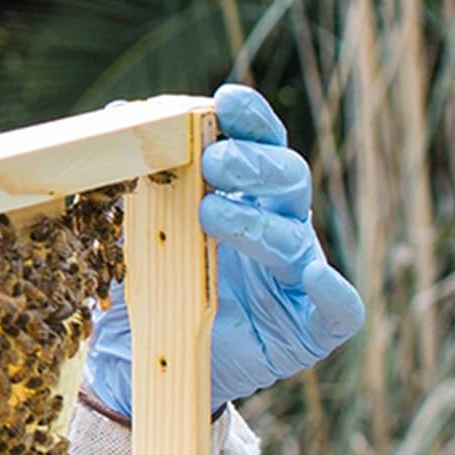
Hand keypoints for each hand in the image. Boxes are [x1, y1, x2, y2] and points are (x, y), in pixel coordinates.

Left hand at [84, 84, 363, 416]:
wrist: (144, 356)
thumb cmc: (147, 279)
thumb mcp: (128, 227)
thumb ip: (131, 178)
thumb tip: (116, 112)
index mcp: (243, 193)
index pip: (257, 143)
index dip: (250, 119)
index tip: (227, 99)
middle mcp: (278, 225)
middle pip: (287, 179)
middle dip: (251, 164)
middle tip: (213, 161)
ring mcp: (295, 275)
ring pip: (296, 238)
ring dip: (259, 223)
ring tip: (211, 215)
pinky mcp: (308, 326)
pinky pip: (338, 309)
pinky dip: (333, 293)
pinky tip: (315, 279)